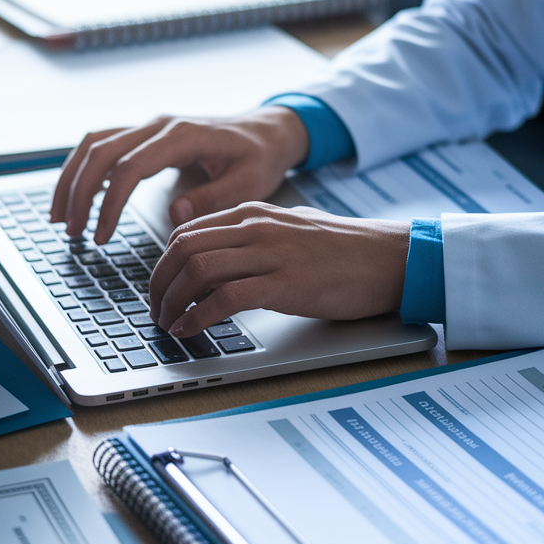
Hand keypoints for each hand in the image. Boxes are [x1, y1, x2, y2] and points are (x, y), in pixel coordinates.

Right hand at [50, 107, 308, 244]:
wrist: (267, 131)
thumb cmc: (259, 157)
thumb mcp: (248, 184)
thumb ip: (212, 198)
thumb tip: (175, 214)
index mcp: (183, 135)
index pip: (130, 167)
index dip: (109, 203)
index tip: (102, 236)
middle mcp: (159, 125)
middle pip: (101, 151)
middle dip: (78, 192)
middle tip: (70, 231)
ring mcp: (150, 127)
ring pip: (94, 143)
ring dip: (71, 178)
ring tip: (59, 217)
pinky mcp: (146, 135)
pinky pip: (103, 144)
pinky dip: (82, 169)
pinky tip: (75, 197)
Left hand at [150, 203, 410, 336]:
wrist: (388, 258)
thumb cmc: (344, 249)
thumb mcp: (289, 228)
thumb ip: (253, 237)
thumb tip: (220, 257)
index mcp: (252, 213)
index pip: (186, 232)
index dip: (163, 265)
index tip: (159, 290)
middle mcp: (255, 227)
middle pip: (182, 249)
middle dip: (158, 284)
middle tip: (155, 311)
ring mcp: (269, 254)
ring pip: (197, 269)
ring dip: (173, 302)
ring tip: (168, 324)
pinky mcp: (284, 283)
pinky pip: (225, 297)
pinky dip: (199, 316)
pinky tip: (192, 330)